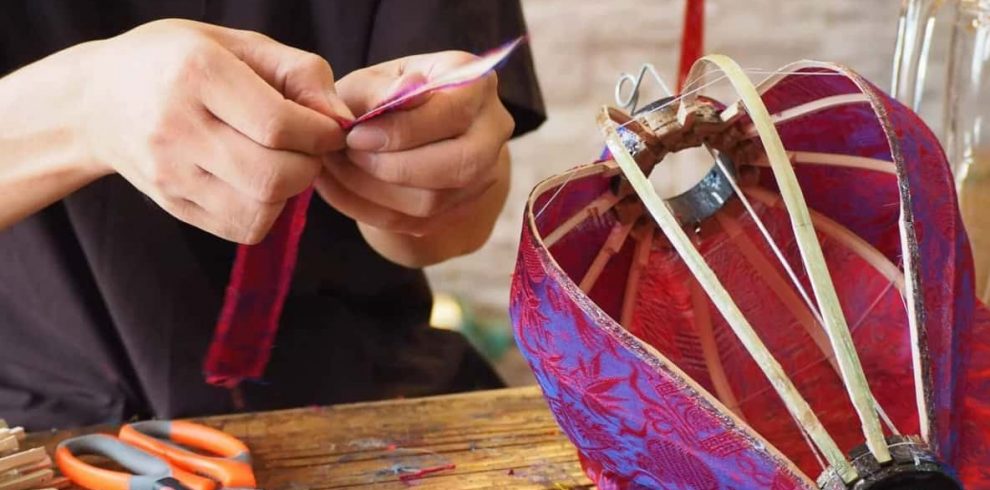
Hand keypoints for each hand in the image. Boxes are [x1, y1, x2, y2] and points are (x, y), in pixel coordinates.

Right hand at [81, 19, 351, 242]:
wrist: (97, 101)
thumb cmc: (181, 63)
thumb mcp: (239, 44)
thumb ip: (301, 73)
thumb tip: (342, 120)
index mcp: (197, 73)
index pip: (280, 125)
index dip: (321, 134)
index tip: (328, 128)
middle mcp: (178, 127)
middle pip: (274, 176)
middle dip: (310, 165)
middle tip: (308, 148)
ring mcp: (171, 174)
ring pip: (262, 209)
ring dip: (290, 191)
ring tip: (281, 162)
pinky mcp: (173, 206)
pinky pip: (244, 227)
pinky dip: (266, 210)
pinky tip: (256, 181)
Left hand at [317, 51, 513, 243]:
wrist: (403, 128)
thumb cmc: (383, 95)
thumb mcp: (373, 80)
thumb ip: (381, 89)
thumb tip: (401, 93)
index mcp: (477, 82)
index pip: (452, 113)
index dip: (402, 131)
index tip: (356, 136)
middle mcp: (493, 129)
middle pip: (458, 165)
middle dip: (393, 168)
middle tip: (349, 156)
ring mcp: (484, 172)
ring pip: (434, 201)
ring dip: (375, 191)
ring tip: (338, 170)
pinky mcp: (462, 206)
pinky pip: (416, 223)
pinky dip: (370, 210)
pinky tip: (341, 189)